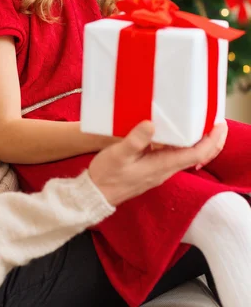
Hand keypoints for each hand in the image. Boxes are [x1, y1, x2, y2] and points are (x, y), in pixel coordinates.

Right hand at [88, 120, 227, 206]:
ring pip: (188, 155)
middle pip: (198, 156)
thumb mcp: (118, 154)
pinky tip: (175, 131)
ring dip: (198, 140)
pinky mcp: (153, 168)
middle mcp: (166, 169)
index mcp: (162, 165)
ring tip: (200, 122)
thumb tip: (151, 124)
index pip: (197, 154)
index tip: (219, 125)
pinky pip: (175, 155)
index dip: (212, 140)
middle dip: (211, 140)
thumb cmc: (107, 175)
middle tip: (216, 120)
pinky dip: (182, 143)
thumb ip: (135, 140)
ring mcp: (160, 170)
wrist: (96, 194)